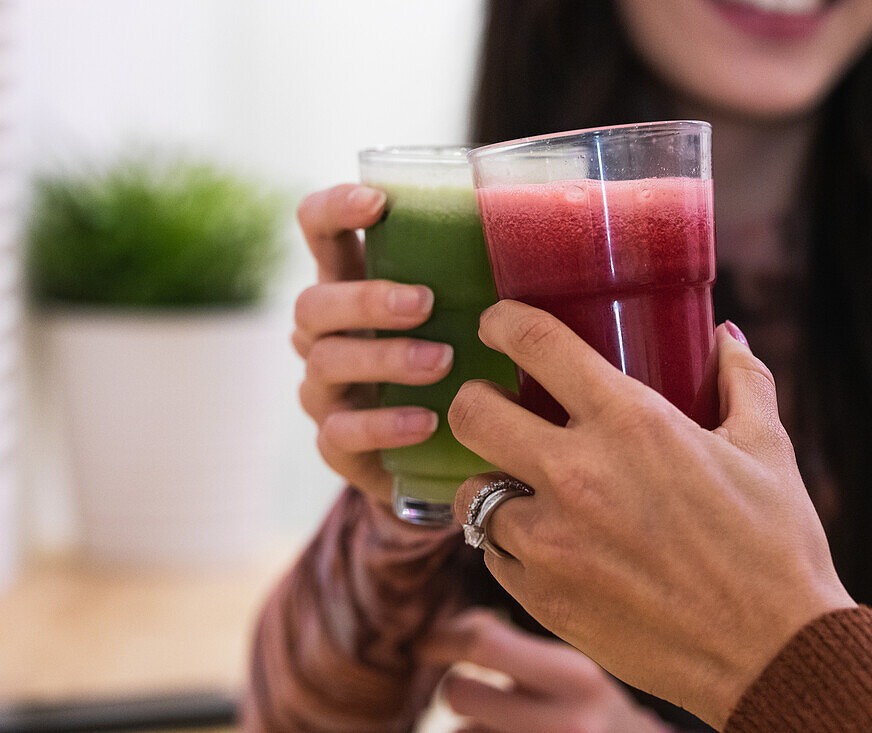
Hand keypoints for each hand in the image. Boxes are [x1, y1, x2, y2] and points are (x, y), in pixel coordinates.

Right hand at [292, 184, 453, 501]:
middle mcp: (325, 333)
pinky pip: (339, 432)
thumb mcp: (467, 314)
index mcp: (352, 284)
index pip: (319, 229)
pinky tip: (426, 421)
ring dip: (385, 358)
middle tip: (425, 303)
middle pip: (314, 302)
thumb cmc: (460, 364)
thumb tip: (550, 233)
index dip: (336, 209)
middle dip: (367, 299)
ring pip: (326, 363)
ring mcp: (324, 389)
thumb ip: (480, 277)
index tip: (377, 203)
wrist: (442, 458)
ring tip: (441, 362)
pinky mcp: (335, 444)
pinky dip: (384, 424)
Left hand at [420, 609, 671, 732]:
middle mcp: (566, 722)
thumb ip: (519, 649)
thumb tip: (450, 633)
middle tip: (467, 688)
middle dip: (454, 688)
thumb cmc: (596, 711)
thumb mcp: (573, 671)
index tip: (428, 641)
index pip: (486, 644)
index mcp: (577, 676)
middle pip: (458, 693)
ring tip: (513, 727)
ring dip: (472, 730)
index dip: (444, 638)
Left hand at [447, 301, 854, 729]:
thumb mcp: (767, 448)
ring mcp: (552, 542)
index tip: (499, 324)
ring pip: (471, 490)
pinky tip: (544, 542)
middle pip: (471, 412)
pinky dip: (508, 543)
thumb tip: (726, 336)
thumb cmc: (775, 546)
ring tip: (525, 487)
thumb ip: (742, 381)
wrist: (773, 653)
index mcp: (632, 423)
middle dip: (476, 400)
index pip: (534, 342)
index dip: (503, 321)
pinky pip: (492, 554)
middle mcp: (577, 476)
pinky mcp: (542, 597)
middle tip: (498, 408)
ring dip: (492, 481)